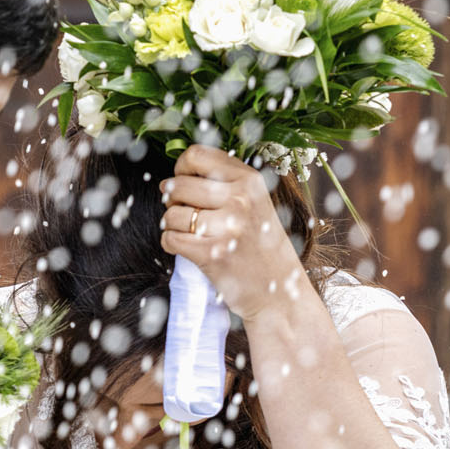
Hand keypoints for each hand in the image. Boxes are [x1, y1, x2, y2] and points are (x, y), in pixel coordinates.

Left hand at [159, 146, 310, 322]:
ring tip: (190, 233)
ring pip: (171, 214)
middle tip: (185, 213)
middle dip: (172, 200)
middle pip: (178, 185)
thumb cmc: (261, 247)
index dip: (181, 169)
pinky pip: (170, 239)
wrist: (279, 293)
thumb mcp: (256, 203)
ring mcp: (227, 228)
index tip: (185, 183)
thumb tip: (176, 174)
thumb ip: (225, 181)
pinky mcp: (212, 255)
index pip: (196, 155)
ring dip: (171, 225)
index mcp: (250, 181)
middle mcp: (240, 199)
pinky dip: (172, 244)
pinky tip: (189, 248)